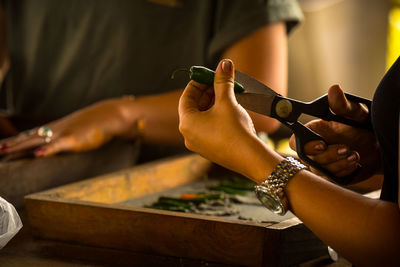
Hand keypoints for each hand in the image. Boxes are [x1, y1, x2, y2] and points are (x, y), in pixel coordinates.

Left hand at [0, 98, 138, 156]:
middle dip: (11, 144)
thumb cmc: (97, 124)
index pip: (31, 135)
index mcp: (56, 128)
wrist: (111, 115)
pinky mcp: (75, 139)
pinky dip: (48, 149)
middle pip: (28, 138)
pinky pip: (58, 145)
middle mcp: (56, 130)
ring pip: (37, 141)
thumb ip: (68, 137)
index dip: (15, 141)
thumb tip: (61, 144)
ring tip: (4, 151)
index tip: (2, 146)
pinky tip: (38, 154)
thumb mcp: (79, 130)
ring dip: (20, 146)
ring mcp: (64, 133)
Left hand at [179, 59, 262, 177]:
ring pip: (202, 118)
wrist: (250, 158)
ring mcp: (198, 144)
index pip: (186, 97)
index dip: (198, 83)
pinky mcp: (209, 150)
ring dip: (213, 105)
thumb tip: (224, 63)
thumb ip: (223, 81)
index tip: (209, 75)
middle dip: (207, 93)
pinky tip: (229, 111)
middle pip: (194, 107)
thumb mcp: (227, 102)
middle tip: (220, 83)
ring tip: (228, 96)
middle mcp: (188, 135)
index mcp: (186, 123)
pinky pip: (208, 129)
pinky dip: (215, 117)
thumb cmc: (235, 130)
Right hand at [289, 85, 379, 181]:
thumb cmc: (364, 125)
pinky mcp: (332, 175)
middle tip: (345, 148)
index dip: (304, 145)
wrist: (380, 145)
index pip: (295, 142)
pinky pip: (332, 178)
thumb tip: (334, 90)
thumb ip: (343, 105)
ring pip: (320, 170)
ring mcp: (323, 163)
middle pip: (308, 158)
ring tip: (355, 154)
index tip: (322, 143)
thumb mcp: (356, 113)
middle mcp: (315, 148)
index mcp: (314, 131)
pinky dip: (344, 170)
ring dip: (338, 163)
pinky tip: (355, 161)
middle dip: (327, 155)